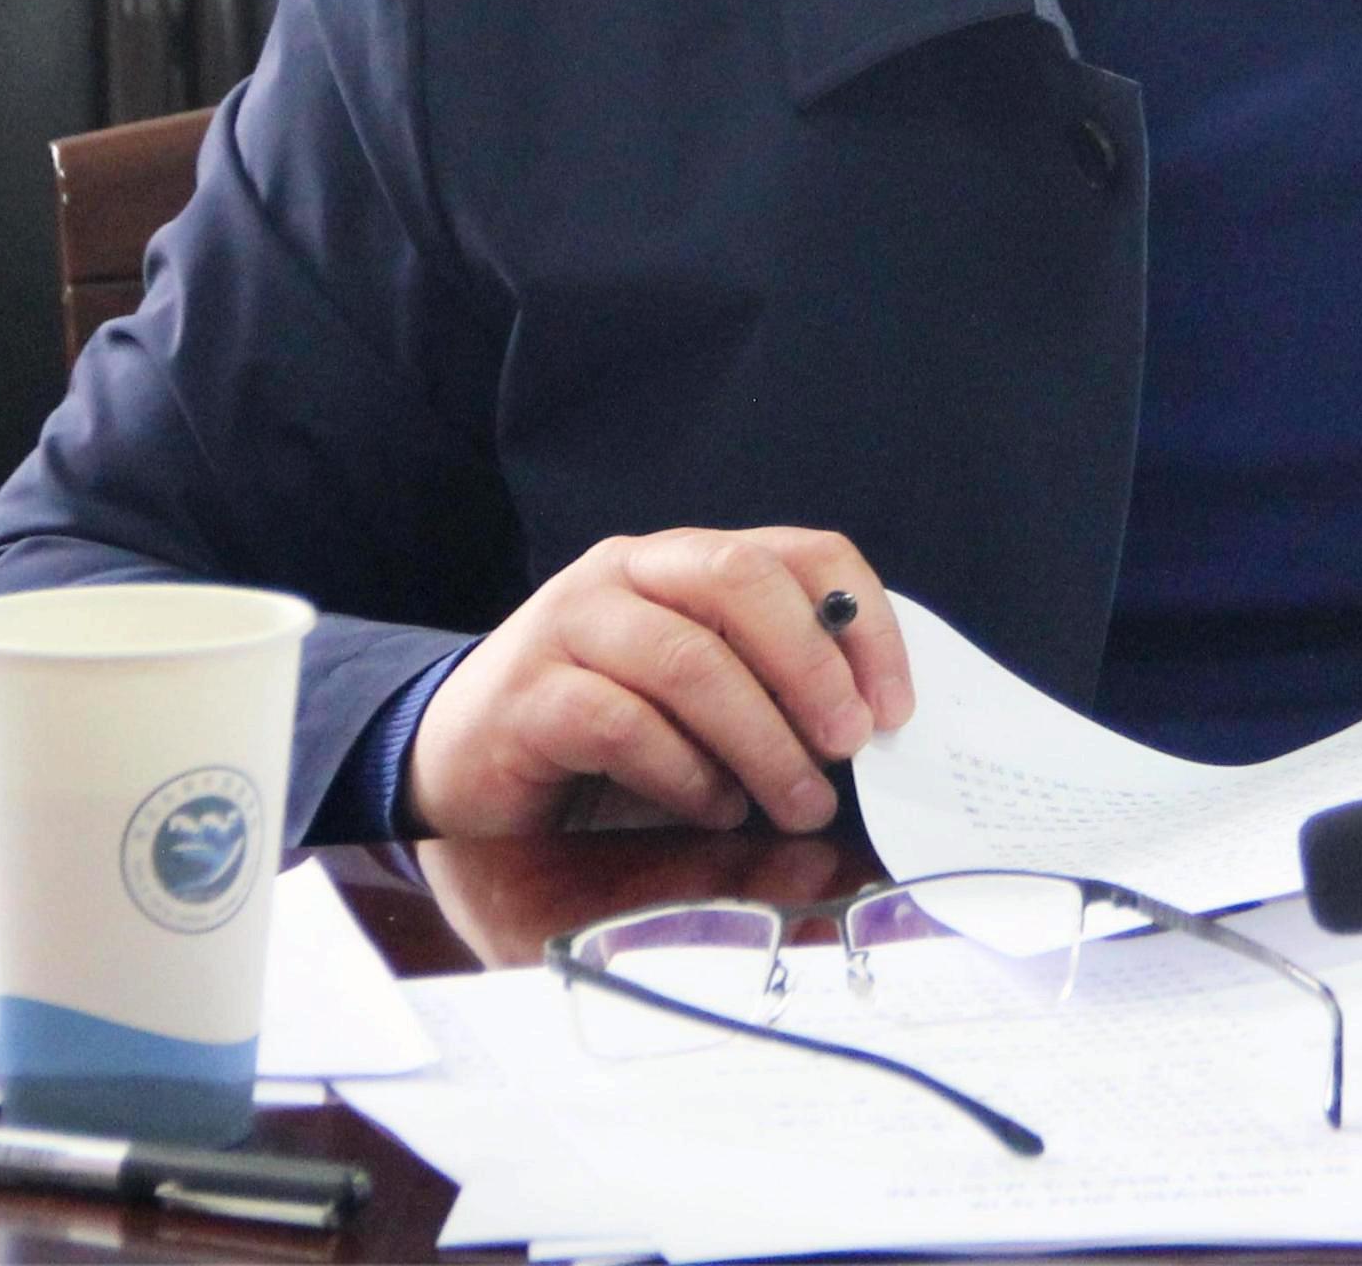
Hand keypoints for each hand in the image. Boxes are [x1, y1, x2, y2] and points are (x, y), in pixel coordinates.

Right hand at [405, 529, 914, 838]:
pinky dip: (685, 773)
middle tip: (851, 744)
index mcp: (686, 561)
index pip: (799, 553)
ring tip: (796, 802)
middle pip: (742, 581)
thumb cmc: (604, 728)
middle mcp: (628, 573)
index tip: (896, 704)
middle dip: (813, 667)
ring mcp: (570, 626)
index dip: (862, 621)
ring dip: (760, 740)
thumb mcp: (701, 696)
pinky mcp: (528, 695)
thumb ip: (769, 688)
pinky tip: (712, 808)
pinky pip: (624, 723)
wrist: (465, 759)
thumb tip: (870, 731)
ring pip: (689, 659)